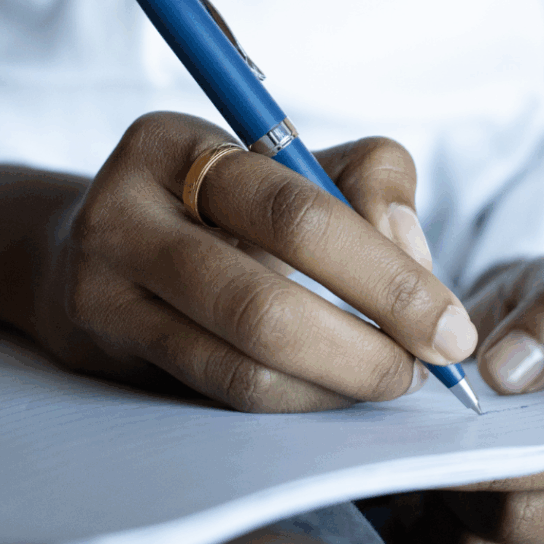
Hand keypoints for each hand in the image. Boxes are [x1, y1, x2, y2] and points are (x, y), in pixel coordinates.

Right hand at [0, 112, 477, 411]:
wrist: (92, 242)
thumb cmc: (220, 198)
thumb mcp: (293, 159)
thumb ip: (371, 185)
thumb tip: (416, 263)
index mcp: (177, 144)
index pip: (297, 214)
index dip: (385, 277)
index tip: (450, 326)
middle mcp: (125, 213)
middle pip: (262, 303)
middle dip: (365, 348)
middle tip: (424, 370)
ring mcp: (102, 289)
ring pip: (240, 365)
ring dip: (333, 386)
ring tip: (386, 378)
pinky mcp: (104, 350)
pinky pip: (217, 392)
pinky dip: (293, 399)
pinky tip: (331, 389)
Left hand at [381, 258, 543, 543]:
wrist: (518, 349)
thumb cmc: (537, 316)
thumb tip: (510, 372)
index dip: (507, 456)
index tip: (452, 430)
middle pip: (524, 525)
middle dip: (459, 486)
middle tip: (418, 444)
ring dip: (437, 520)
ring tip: (419, 469)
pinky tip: (421, 502)